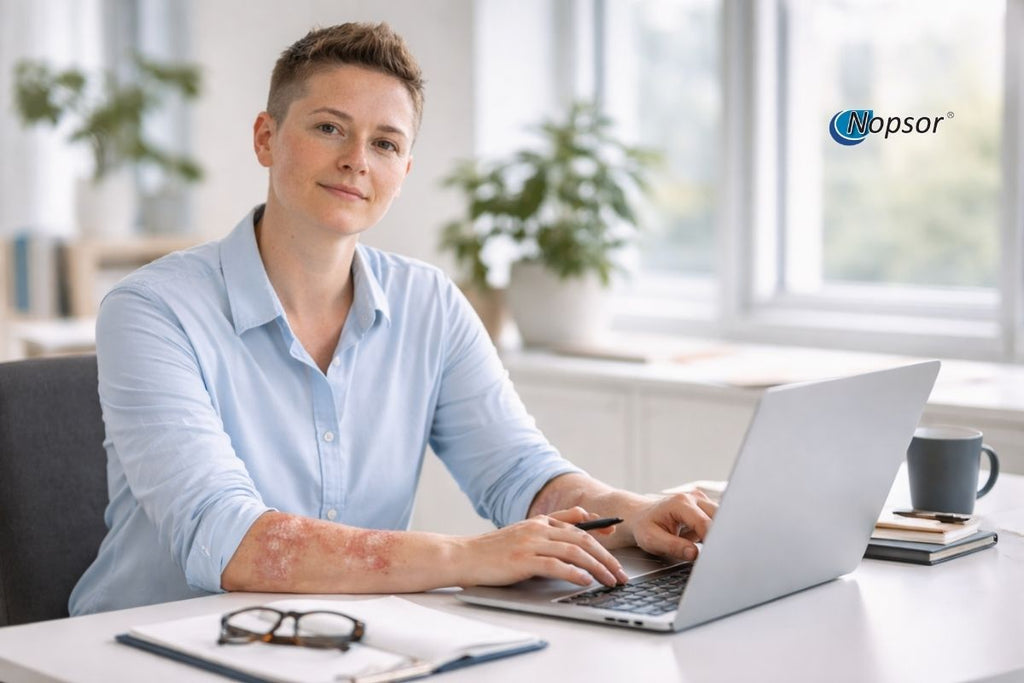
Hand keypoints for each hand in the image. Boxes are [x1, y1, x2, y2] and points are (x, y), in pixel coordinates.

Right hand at [456, 507, 629, 587]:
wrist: (462, 556)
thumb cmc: (492, 550)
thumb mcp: (523, 532)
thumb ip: (550, 526)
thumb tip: (582, 518)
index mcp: (539, 522)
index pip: (578, 523)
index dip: (600, 529)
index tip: (616, 535)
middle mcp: (538, 529)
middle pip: (582, 539)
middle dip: (606, 557)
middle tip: (619, 573)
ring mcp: (530, 543)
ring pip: (574, 552)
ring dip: (597, 567)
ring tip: (610, 581)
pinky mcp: (523, 560)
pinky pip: (555, 565)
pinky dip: (574, 573)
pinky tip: (585, 581)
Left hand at [630, 491, 716, 561]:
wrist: (641, 515)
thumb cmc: (645, 526)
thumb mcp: (652, 539)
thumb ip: (673, 547)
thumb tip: (694, 554)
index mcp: (680, 503)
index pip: (704, 523)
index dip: (710, 541)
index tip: (712, 556)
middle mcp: (694, 498)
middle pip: (719, 518)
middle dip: (718, 537)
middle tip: (712, 555)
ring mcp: (701, 501)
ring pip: (721, 519)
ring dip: (715, 535)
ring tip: (700, 545)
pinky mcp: (705, 508)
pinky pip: (717, 522)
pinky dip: (713, 534)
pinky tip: (701, 540)